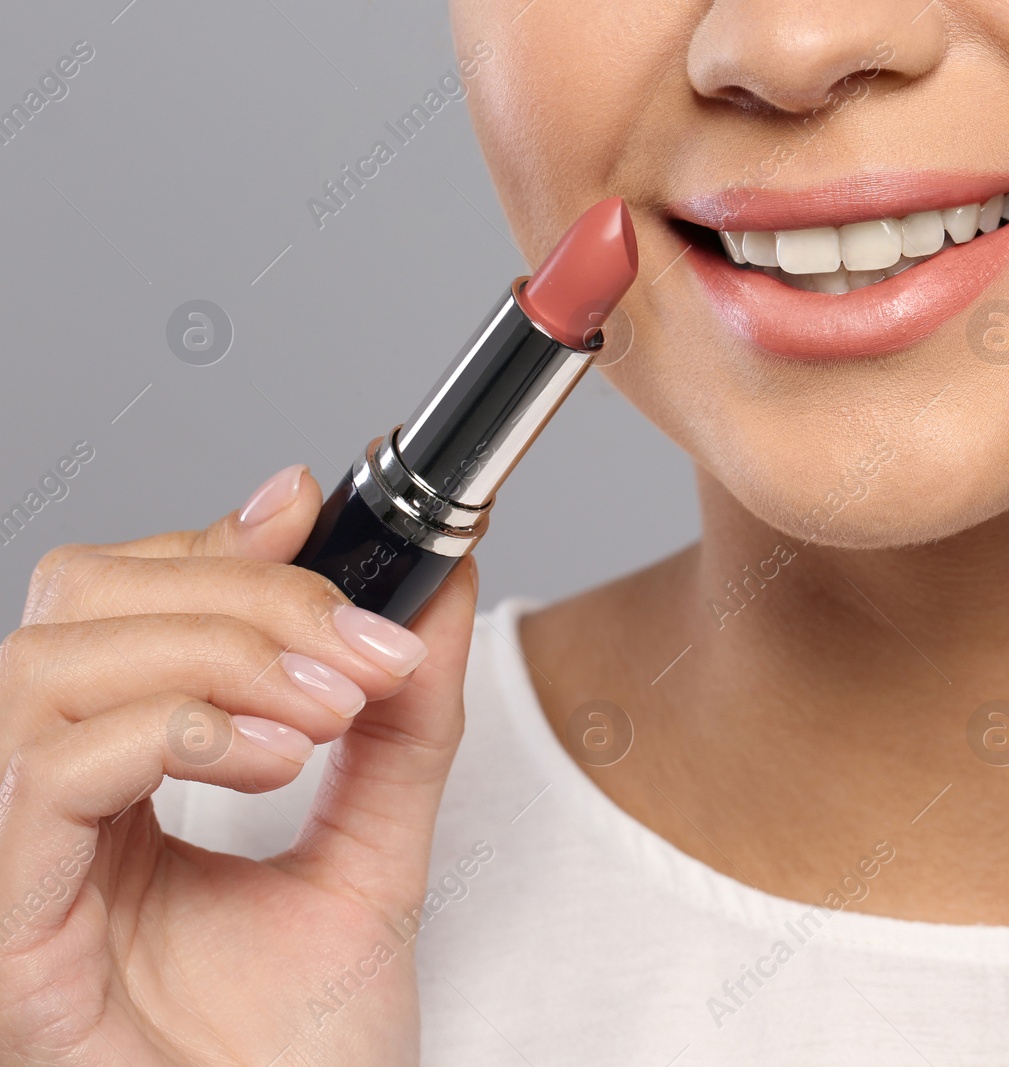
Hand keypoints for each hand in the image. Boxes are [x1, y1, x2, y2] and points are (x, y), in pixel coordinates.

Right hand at [0, 464, 477, 1065]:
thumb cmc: (307, 1048)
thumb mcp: (377, 849)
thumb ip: (403, 723)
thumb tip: (438, 590)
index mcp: (117, 781)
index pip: (120, 604)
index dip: (212, 541)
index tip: (315, 510)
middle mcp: (49, 805)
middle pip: (79, 605)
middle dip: (242, 593)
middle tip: (365, 647)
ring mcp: (17, 858)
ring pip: (53, 667)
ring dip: (218, 655)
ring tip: (330, 713)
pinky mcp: (10, 922)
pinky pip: (47, 769)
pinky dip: (175, 730)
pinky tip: (275, 756)